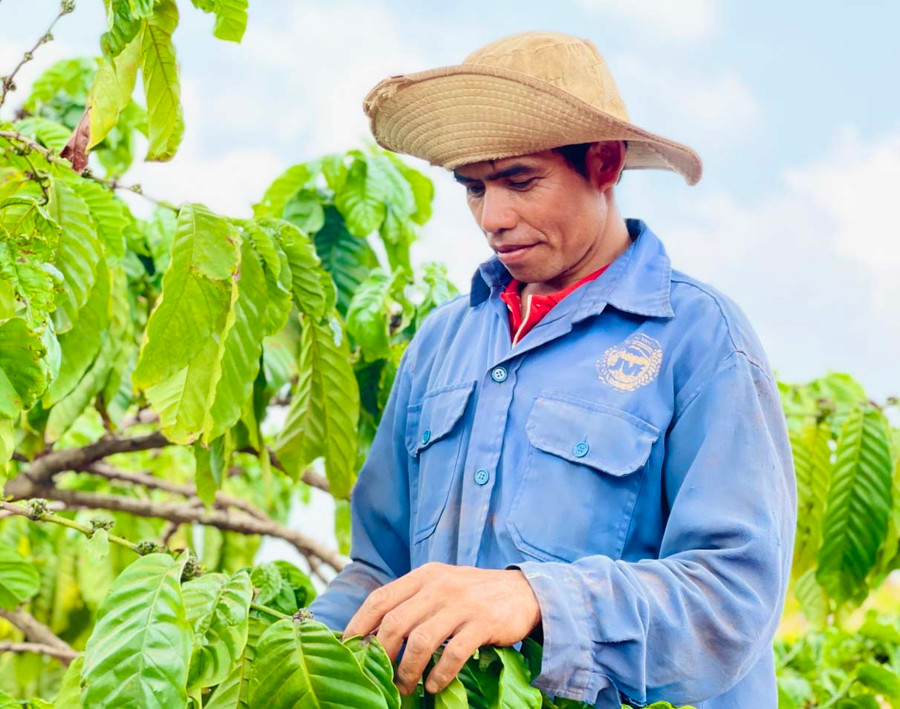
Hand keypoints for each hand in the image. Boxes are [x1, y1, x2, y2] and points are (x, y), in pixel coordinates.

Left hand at [341, 562, 540, 694]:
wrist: (523, 592)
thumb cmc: (473, 594)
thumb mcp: (440, 586)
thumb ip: (412, 602)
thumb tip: (374, 633)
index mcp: (424, 576)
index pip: (380, 599)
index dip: (359, 625)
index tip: (348, 649)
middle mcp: (439, 586)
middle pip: (395, 623)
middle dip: (382, 656)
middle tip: (380, 677)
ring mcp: (462, 603)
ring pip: (420, 641)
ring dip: (408, 671)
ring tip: (405, 687)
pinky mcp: (483, 623)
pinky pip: (453, 654)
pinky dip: (439, 674)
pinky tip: (433, 685)